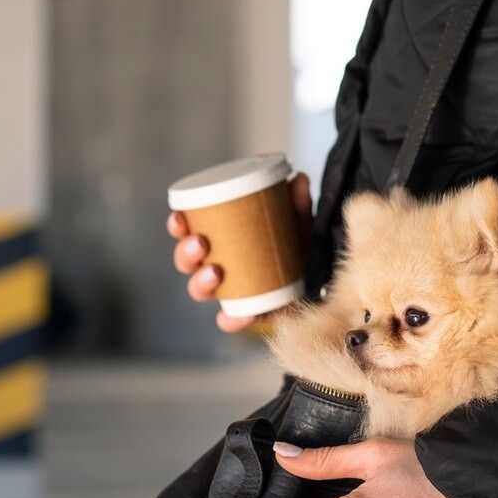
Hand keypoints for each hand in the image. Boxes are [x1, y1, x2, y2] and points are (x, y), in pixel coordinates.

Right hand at [168, 172, 312, 332]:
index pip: (187, 231)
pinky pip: (231, 320)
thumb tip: (298, 178)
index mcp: (218, 238)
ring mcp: (230, 290)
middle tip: (201, 242)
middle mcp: (216, 265)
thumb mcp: (297, 218)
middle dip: (186, 253)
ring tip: (215, 272)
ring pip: (200, 290)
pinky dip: (231, 319)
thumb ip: (296, 201)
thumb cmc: (297, 240)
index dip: (177, 226)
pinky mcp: (249, 312)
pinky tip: (236, 315)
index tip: (179, 218)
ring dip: (200, 282)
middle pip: (186, 263)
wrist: (320, 271)